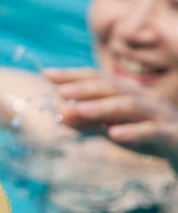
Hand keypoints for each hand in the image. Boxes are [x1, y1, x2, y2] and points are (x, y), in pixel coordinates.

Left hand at [44, 67, 177, 167]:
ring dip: (104, 107)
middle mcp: (146, 98)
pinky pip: (152, 130)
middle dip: (86, 88)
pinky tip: (112, 134)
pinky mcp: (172, 134)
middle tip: (60, 91)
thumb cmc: (146, 138)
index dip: (74, 75)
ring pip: (131, 106)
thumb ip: (88, 121)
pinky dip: (132, 132)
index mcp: (131, 93)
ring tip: (80, 110)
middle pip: (114, 87)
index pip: (99, 79)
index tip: (46, 73)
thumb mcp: (112, 128)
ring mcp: (160, 114)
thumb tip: (60, 110)